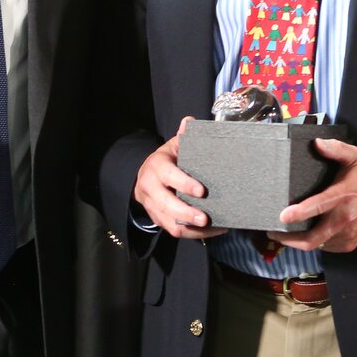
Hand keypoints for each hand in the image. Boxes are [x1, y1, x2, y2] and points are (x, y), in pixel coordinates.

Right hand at [132, 118, 225, 239]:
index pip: (169, 177)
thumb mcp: (171, 146)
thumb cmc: (165, 161)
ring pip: (170, 223)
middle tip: (205, 217)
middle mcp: (151, 189)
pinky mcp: (159, 219)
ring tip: (213, 228)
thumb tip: (189, 121)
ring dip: (192, 229)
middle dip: (187, 213)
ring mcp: (153, 207)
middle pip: (167, 205)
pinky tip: (213, 231)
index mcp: (156, 167)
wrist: (143, 178)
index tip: (202, 191)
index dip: (184, 184)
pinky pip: (174, 231)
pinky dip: (194, 234)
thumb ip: (182, 137)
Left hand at [268, 138, 356, 253]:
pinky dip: (315, 242)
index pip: (318, 207)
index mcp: (342, 196)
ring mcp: (347, 234)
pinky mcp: (349, 244)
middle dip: (289, 239)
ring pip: (317, 244)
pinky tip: (308, 233)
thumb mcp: (356, 157)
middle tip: (274, 232)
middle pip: (312, 238)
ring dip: (300, 241)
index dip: (299, 213)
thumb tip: (316, 143)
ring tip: (286, 233)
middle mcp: (344, 219)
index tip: (282, 216)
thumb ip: (336, 149)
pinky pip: (326, 247)